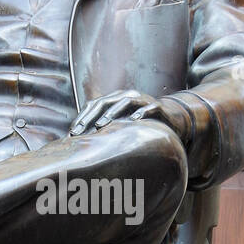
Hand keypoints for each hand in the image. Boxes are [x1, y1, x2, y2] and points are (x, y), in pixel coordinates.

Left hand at [70, 90, 190, 141]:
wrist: (170, 120)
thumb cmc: (140, 126)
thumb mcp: (121, 126)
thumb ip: (105, 131)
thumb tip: (83, 147)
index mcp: (115, 99)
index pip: (94, 105)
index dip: (82, 118)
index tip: (72, 134)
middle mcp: (126, 96)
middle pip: (105, 102)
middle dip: (92, 117)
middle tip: (81, 132)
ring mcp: (142, 100)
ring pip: (125, 102)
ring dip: (112, 113)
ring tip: (101, 125)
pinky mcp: (157, 106)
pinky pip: (148, 108)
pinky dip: (140, 114)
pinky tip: (132, 122)